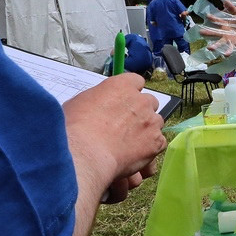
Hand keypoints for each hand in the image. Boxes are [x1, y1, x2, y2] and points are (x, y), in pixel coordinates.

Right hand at [63, 72, 165, 204]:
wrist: (85, 152)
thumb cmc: (76, 127)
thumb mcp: (80, 102)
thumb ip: (98, 99)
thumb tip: (98, 104)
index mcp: (122, 85)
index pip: (136, 81)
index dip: (131, 92)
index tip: (124, 102)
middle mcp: (140, 100)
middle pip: (149, 102)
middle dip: (141, 111)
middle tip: (127, 125)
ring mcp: (151, 121)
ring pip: (156, 122)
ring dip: (147, 129)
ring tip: (130, 142)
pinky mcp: (156, 141)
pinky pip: (159, 142)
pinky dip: (151, 148)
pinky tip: (136, 153)